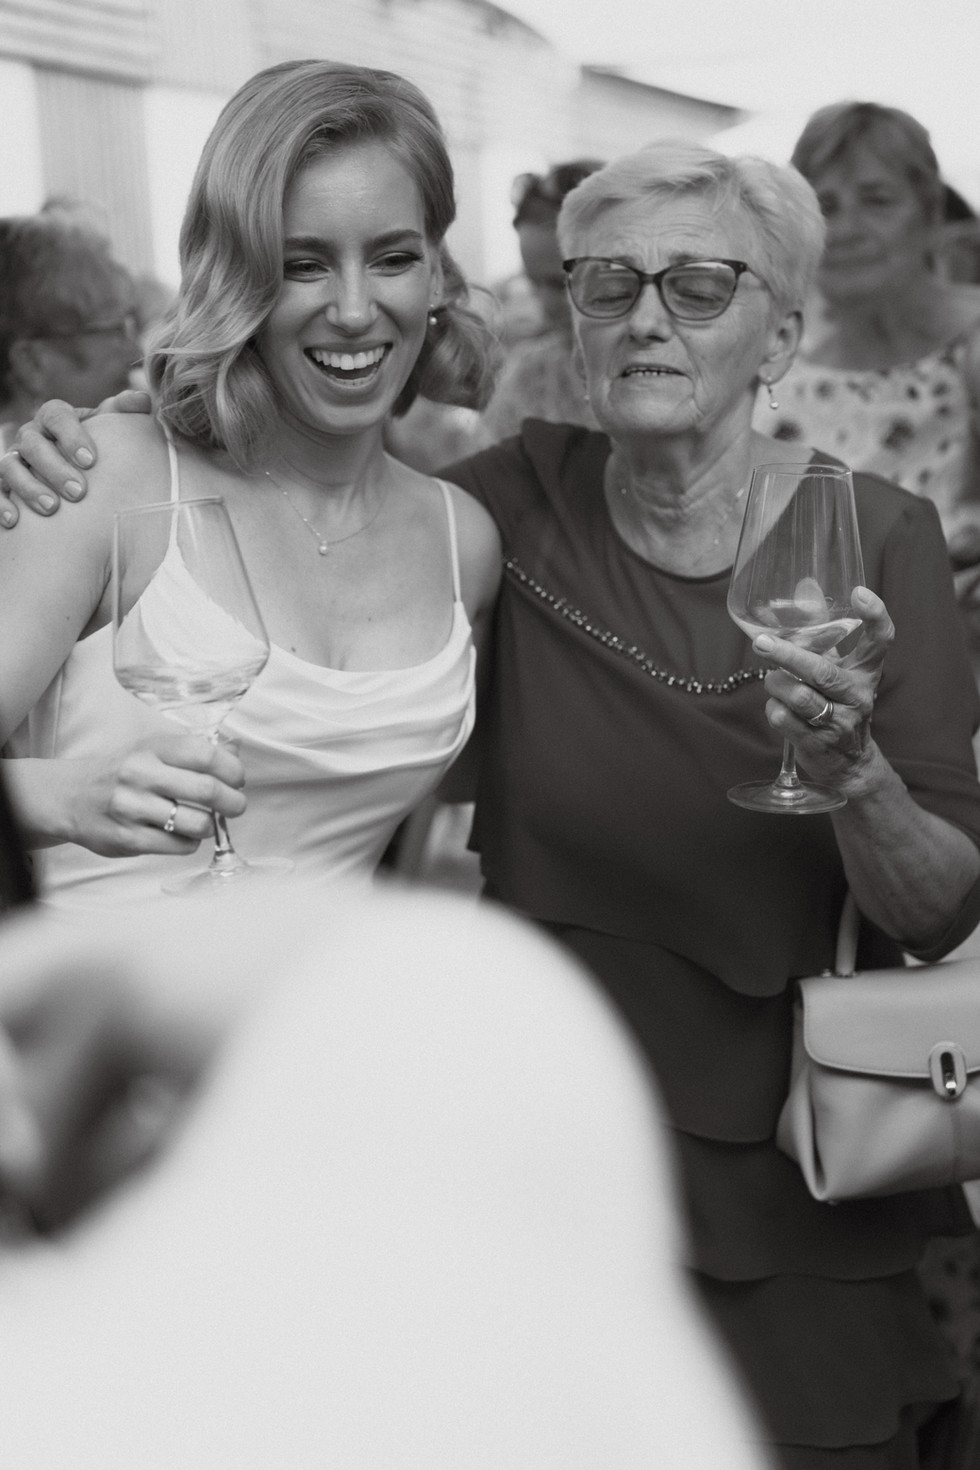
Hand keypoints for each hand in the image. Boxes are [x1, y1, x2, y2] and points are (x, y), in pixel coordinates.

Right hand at [0, 391, 152, 527]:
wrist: (77, 477)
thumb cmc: (94, 451)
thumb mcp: (108, 430)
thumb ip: (123, 414)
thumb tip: (142, 401)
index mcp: (55, 419)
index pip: (56, 415)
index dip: (71, 435)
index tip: (91, 461)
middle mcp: (31, 436)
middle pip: (32, 443)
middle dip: (54, 467)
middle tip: (79, 493)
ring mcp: (14, 460)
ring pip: (10, 467)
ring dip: (29, 487)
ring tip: (53, 509)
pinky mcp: (2, 485)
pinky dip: (2, 504)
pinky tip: (15, 522)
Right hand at [59, 729, 245, 857]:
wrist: (71, 796)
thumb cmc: (122, 772)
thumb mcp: (151, 750)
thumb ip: (191, 753)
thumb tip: (235, 754)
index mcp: (152, 748)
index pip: (206, 755)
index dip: (232, 770)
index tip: (238, 780)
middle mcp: (141, 774)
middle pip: (207, 790)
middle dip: (233, 802)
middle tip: (236, 806)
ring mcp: (132, 808)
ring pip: (197, 823)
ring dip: (210, 826)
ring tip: (204, 822)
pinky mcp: (128, 839)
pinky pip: (179, 846)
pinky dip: (190, 842)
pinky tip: (181, 834)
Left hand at [753, 585, 891, 789]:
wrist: (848, 763)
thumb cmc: (836, 704)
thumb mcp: (837, 670)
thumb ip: (821, 635)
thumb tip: (805, 587)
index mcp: (865, 672)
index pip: (880, 640)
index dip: (874, 616)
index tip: (860, 593)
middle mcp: (858, 696)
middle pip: (821, 671)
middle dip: (787, 655)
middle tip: (761, 643)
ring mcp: (840, 722)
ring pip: (797, 696)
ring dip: (775, 685)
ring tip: (773, 680)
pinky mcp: (818, 743)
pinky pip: (782, 719)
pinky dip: (773, 708)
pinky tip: (778, 707)